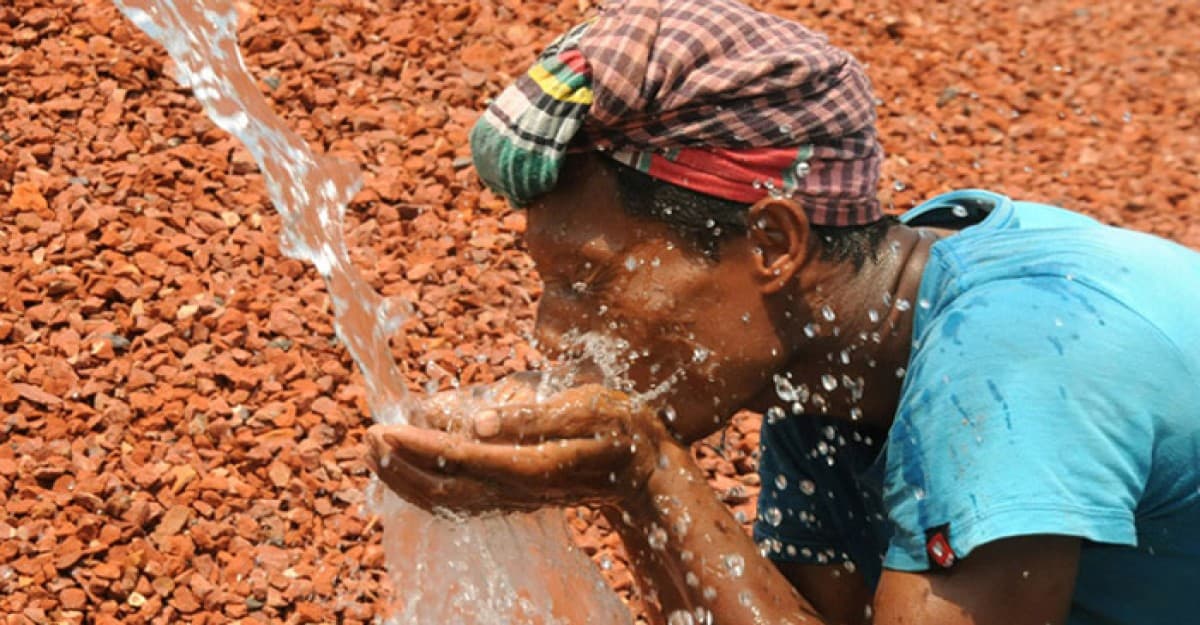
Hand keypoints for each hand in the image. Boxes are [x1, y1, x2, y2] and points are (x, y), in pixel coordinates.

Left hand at [365, 382, 672, 514]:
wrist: (646, 472)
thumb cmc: (620, 429)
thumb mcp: (586, 407)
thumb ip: (531, 416)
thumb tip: (478, 420)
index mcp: (530, 466)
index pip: (458, 459)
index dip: (416, 446)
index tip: (382, 429)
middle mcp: (516, 489)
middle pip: (442, 488)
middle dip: (399, 466)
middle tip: (366, 437)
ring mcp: (514, 498)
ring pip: (448, 499)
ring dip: (406, 479)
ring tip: (375, 453)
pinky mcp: (516, 496)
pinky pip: (461, 500)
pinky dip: (428, 488)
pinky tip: (410, 473)